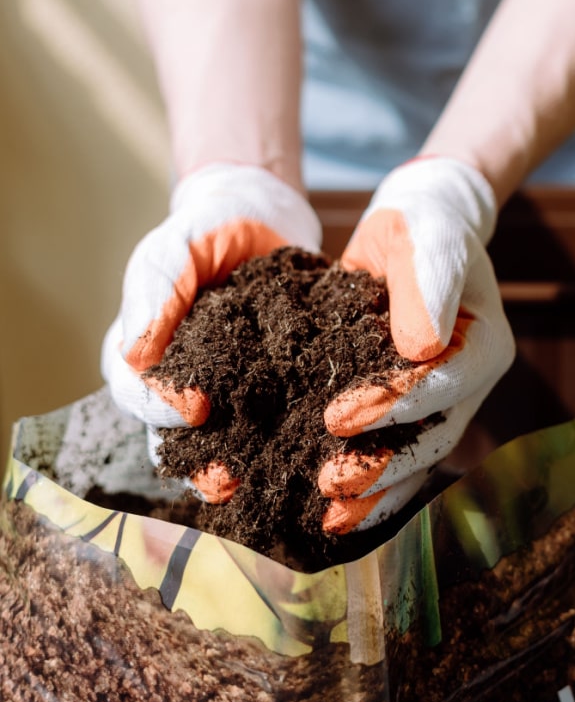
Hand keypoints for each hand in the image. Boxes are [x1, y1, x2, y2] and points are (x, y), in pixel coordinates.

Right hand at [101, 164, 321, 493]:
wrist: (265, 217)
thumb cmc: (206, 229)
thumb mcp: (176, 247)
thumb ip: (158, 290)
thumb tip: (135, 352)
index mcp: (146, 356)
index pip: (139, 395)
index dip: (160, 407)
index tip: (192, 409)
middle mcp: (184, 385)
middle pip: (181, 439)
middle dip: (200, 465)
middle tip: (225, 480)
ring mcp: (232, 393)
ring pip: (230, 444)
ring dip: (245, 469)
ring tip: (266, 484)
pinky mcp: (279, 390)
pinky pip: (282, 424)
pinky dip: (294, 442)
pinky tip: (313, 454)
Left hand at [317, 157, 515, 533]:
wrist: (415, 233)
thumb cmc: (424, 229)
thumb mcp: (426, 237)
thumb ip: (427, 284)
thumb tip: (422, 347)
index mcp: (486, 346)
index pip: (446, 383)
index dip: (397, 405)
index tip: (339, 417)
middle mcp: (469, 386)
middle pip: (433, 436)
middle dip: (383, 466)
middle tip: (330, 485)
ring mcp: (441, 405)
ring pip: (413, 458)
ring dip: (374, 491)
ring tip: (327, 516)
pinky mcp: (407, 413)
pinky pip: (391, 454)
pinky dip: (365, 484)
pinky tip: (324, 509)